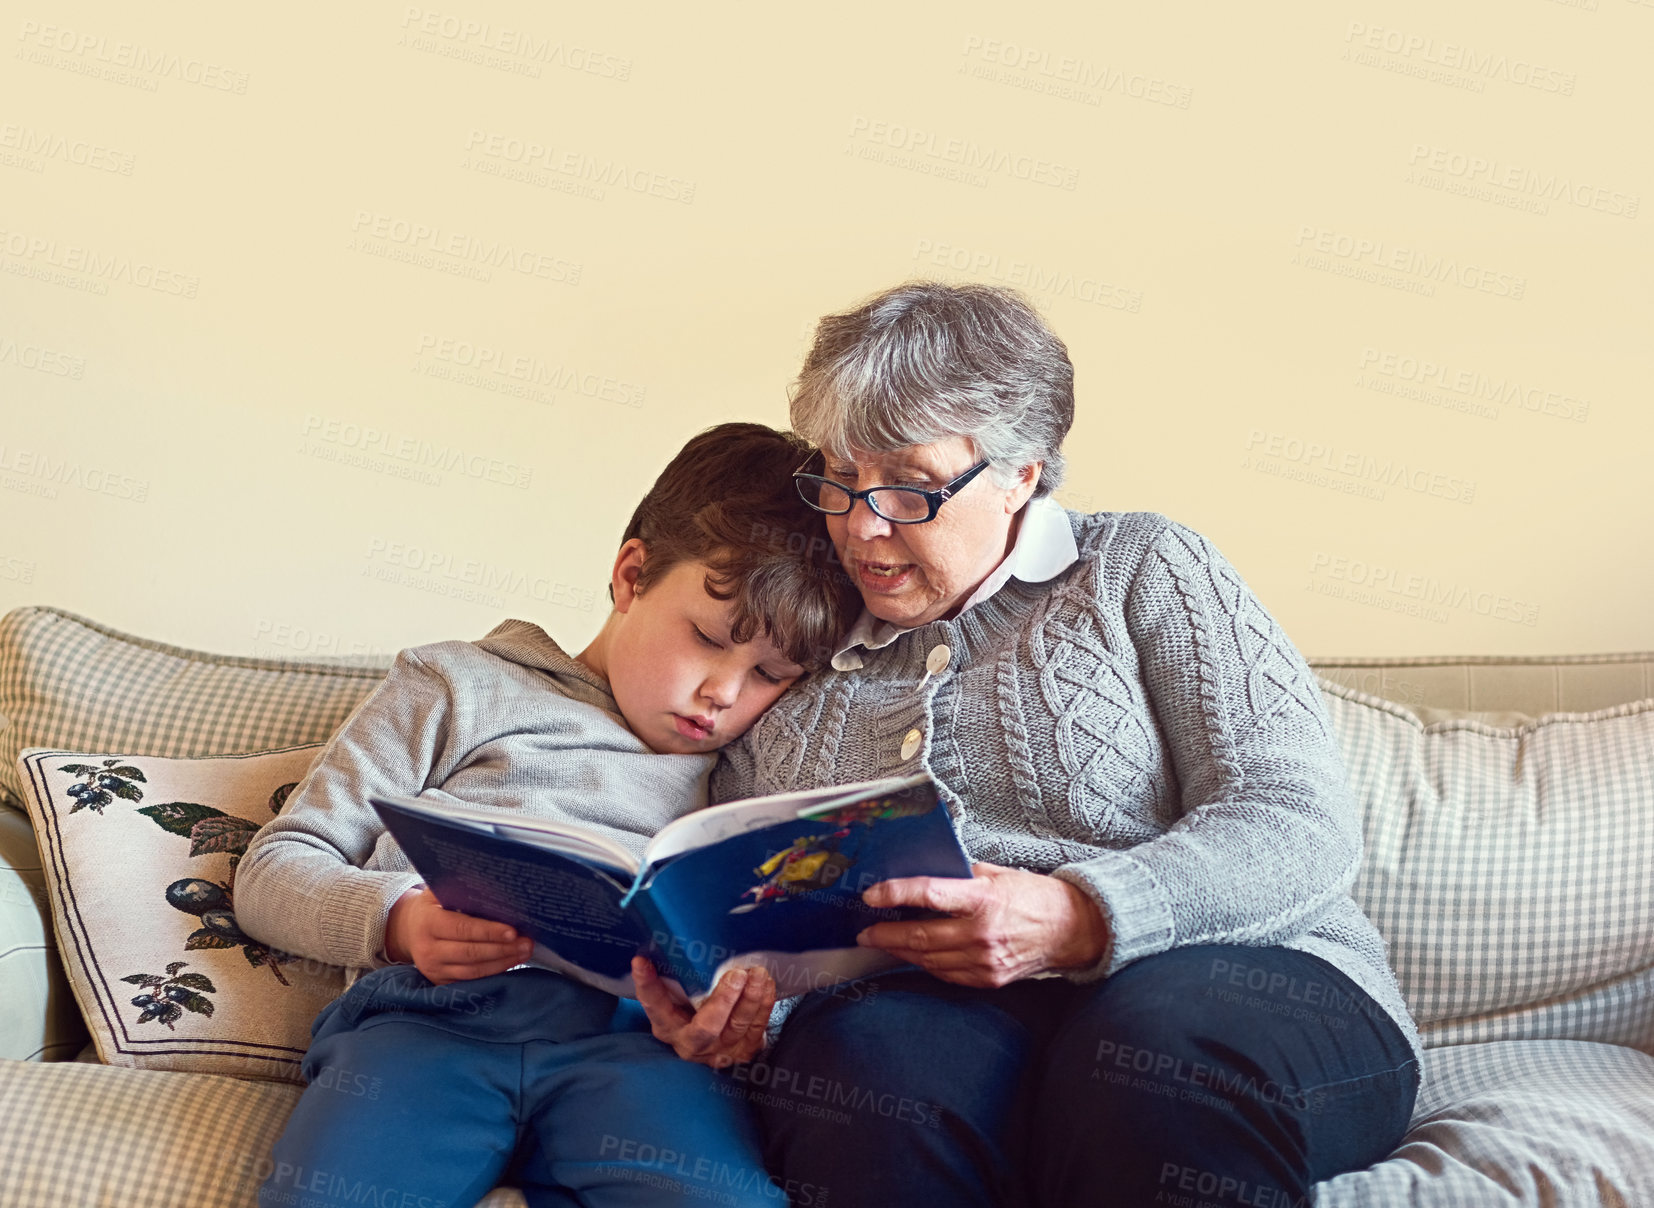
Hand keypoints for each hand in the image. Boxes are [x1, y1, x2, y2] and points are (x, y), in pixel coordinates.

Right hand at [383, 885, 532, 983]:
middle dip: (502, 949)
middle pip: (470, 953)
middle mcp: (428, 949)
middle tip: (526, 942)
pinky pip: (471, 980)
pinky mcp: (441, 982)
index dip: (488, 931)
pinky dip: (493, 972)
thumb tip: (495, 885)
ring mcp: (434, 969)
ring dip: (502, 962)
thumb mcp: (438, 892)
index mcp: (427, 923)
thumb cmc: (433, 906)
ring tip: (524, 951)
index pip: (462, 928)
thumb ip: (460, 889)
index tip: (512, 931)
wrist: (409, 930)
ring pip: (473, 971)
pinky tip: (510, 962)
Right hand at [632, 957, 775, 1068]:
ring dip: (750, 999)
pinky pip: (757, 1029)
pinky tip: (766, 985)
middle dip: (722, 1002)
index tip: (641, 962)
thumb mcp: (676, 997)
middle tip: (735, 975)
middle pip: (706, 1028)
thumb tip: (665, 940)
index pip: (655, 1005)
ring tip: (757, 974)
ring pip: (737, 1027)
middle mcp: (691, 1042)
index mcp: (667, 1026)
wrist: (713, 1043)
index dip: (647, 985)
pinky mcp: (744, 1051)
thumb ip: (674, 977)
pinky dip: (763, 1005)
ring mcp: (720, 1050)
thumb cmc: (691, 1009)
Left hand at [856, 863, 1110, 987]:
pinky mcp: (988, 979)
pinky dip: (925, 963)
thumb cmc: (1032, 896)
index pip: (930, 894)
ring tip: (881, 942)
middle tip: (864, 931)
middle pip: (921, 936)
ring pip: (928, 959)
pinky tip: (912, 955)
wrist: (1070, 930)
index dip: (896, 894)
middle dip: (885, 934)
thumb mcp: (996, 874)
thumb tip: (922, 873)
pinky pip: (946, 973)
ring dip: (900, 951)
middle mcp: (982, 933)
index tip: (871, 895)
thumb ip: (959, 875)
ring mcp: (985, 961)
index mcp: (984, 899)